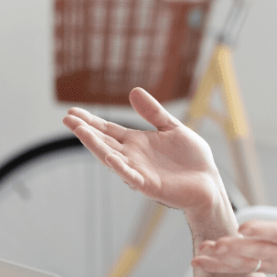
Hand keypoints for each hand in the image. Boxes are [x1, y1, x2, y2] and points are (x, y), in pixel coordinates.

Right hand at [62, 88, 224, 214]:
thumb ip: (154, 113)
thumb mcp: (172, 128)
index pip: (108, 130)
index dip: (91, 122)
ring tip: (80, 132)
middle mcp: (133, 157)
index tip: (72, 112)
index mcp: (137, 143)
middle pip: (105, 142)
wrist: (209, 183)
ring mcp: (140, 172)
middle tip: (67, 119)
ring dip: (96, 146)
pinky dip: (121, 168)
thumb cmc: (192, 159)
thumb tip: (134, 90)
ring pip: (112, 159)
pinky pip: (132, 177)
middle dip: (86, 131)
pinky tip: (109, 157)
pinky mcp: (150, 186)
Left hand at [192, 153, 276, 276]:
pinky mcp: (266, 267)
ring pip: (244, 264)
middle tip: (214, 243)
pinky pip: (241, 269)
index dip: (261, 230)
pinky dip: (220, 267)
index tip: (242, 227)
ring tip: (199, 254)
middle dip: (234, 249)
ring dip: (221, 260)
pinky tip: (199, 261)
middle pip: (256, 251)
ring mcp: (274, 263)